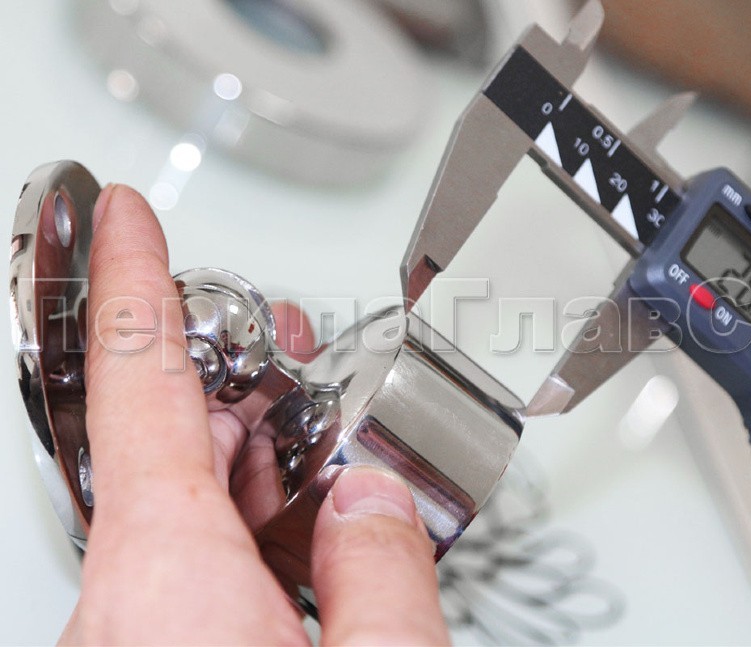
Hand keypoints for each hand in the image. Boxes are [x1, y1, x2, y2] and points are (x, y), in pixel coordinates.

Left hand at [61, 185, 449, 644]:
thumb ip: (385, 573)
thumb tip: (375, 502)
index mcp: (171, 585)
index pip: (138, 389)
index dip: (133, 283)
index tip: (126, 220)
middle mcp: (121, 611)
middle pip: (165, 449)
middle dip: (231, 384)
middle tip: (287, 350)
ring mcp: (122, 641)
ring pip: (173, 514)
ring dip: (243, 462)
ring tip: (314, 441)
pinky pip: (177, 573)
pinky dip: (236, 530)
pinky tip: (299, 534)